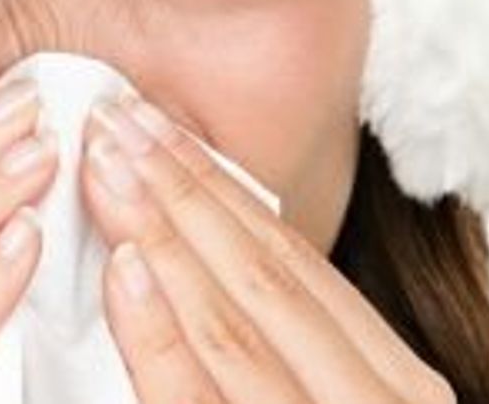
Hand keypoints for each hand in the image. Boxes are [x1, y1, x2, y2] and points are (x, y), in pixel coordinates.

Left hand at [80, 92, 456, 403]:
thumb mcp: (328, 388)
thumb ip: (279, 337)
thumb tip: (181, 264)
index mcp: (384, 372)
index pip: (286, 259)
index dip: (214, 186)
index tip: (153, 125)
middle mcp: (376, 395)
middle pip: (261, 270)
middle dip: (180, 186)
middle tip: (115, 114)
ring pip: (238, 317)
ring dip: (164, 231)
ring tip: (105, 164)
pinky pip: (207, 396)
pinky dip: (165, 333)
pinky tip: (126, 273)